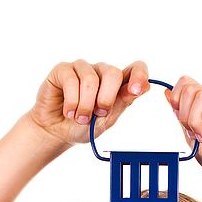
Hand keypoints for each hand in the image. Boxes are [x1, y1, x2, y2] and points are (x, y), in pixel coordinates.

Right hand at [29, 59, 149, 145]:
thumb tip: (144, 87)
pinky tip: (68, 111)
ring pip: (91, 79)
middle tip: (98, 114)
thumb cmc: (83, 126)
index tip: (136, 90)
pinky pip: (71, 80)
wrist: (56, 132)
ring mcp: (82, 69)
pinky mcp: (63, 70)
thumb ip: (123, 102)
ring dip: (86, 105)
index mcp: (117, 84)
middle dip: (106, 99)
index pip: (136, 68)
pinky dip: (72, 101)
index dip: (139, 75)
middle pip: (113, 73)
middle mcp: (101, 72)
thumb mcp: (107, 119)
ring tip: (79, 118)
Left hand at [165, 77, 201, 184]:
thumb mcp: (192, 137)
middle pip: (190, 89)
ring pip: (201, 94)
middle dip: (186, 116)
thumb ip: (181, 116)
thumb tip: (167, 93)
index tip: (183, 124)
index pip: (185, 84)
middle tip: (196, 135)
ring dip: (197, 120)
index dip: (177, 101)